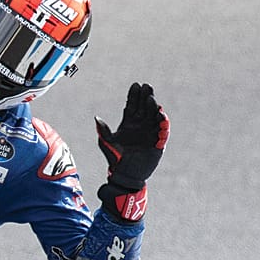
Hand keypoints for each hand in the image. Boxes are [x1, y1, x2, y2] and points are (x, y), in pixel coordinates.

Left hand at [95, 82, 168, 220]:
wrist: (125, 175)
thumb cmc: (114, 158)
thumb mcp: (106, 143)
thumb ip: (103, 131)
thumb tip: (96, 118)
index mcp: (128, 123)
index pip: (132, 105)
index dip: (134, 95)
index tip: (135, 84)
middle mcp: (140, 125)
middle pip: (145, 107)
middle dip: (146, 96)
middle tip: (147, 86)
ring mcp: (150, 132)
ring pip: (154, 116)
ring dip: (154, 107)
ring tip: (151, 99)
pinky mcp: (157, 142)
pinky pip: (162, 131)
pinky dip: (162, 123)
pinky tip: (160, 116)